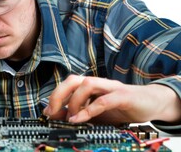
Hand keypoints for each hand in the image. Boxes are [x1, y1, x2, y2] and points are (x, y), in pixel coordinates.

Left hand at [43, 74, 180, 124]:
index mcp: (90, 86)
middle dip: (58, 95)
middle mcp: (99, 83)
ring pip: (87, 84)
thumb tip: (56, 115)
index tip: (46, 112)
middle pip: (73, 80)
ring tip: (70, 118)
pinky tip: (80, 118)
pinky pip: (104, 100)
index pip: (68, 85)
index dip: (54, 96)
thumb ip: (77, 112)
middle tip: (52, 112)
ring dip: (74, 101)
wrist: (151, 103)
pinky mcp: (123, 96)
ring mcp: (111, 87)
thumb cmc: (121, 107)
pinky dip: (89, 109)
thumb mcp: (95, 113)